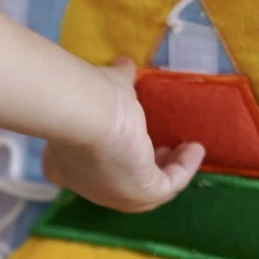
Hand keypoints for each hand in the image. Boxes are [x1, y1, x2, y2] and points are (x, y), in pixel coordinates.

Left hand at [42, 58, 204, 212]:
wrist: (86, 112)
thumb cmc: (87, 98)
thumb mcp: (105, 85)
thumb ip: (116, 78)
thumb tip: (124, 65)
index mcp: (62, 163)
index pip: (85, 169)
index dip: (108, 155)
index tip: (128, 137)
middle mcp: (86, 185)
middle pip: (120, 182)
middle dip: (142, 165)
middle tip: (160, 147)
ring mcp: (113, 194)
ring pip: (145, 188)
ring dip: (166, 168)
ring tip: (183, 148)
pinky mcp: (141, 193)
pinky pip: (169, 184)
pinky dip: (184, 168)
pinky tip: (195, 149)